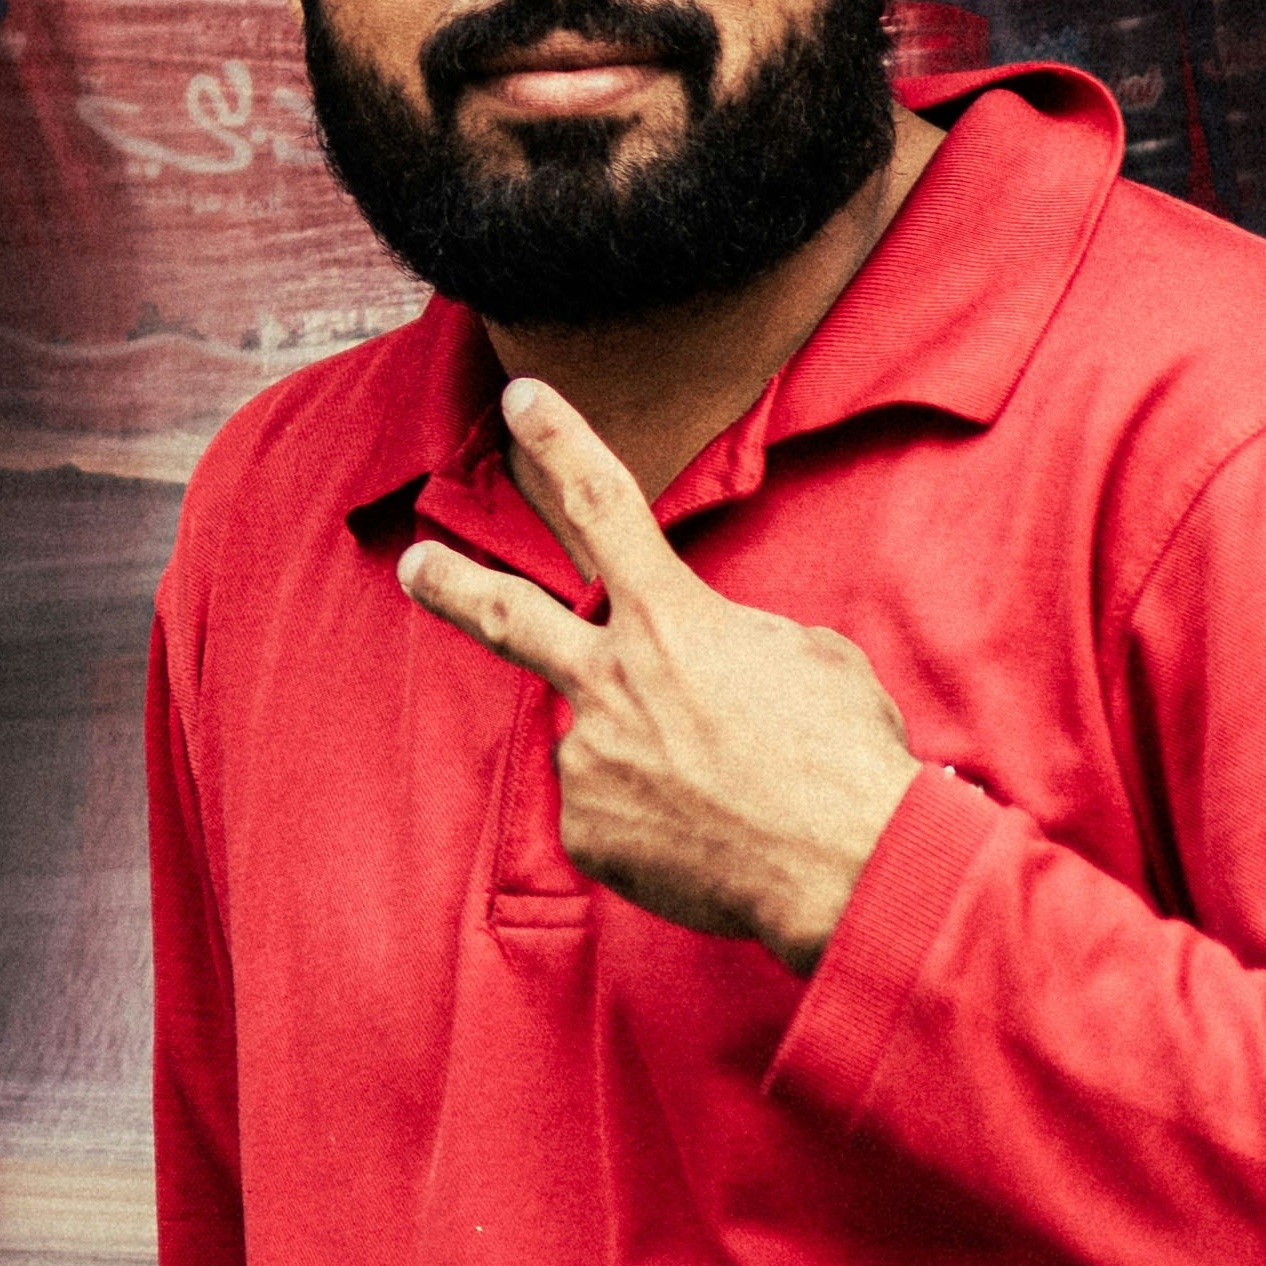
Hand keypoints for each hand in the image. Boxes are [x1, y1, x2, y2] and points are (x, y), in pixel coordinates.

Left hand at [397, 373, 933, 962]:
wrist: (851, 868)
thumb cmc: (845, 756)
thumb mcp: (809, 657)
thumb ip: (736, 638)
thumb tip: (706, 655)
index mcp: (671, 619)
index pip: (604, 504)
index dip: (559, 440)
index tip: (522, 398)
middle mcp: (610, 680)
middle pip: (506, 613)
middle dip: (449, 584)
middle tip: (414, 566)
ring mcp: (589, 757)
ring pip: (597, 738)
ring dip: (643, 757)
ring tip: (718, 791)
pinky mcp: (587, 831)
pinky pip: (607, 809)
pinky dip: (650, 818)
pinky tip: (704, 833)